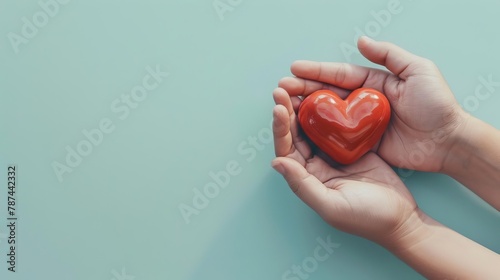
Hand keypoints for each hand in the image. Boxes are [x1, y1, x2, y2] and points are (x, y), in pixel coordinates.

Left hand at [271, 88, 420, 242]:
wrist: (402, 219)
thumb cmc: (367, 218)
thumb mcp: (331, 205)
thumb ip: (303, 184)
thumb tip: (276, 161)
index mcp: (306, 179)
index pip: (287, 150)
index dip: (281, 129)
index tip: (279, 108)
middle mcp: (315, 166)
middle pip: (296, 135)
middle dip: (287, 112)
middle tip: (282, 89)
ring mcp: (334, 155)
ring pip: (314, 127)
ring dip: (305, 108)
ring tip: (298, 87)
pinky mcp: (353, 148)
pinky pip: (337, 126)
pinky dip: (330, 111)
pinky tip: (326, 95)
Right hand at [278, 36, 468, 171]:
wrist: (448, 142)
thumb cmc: (437, 105)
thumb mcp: (418, 70)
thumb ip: (389, 55)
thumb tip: (361, 40)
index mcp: (374, 82)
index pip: (339, 74)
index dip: (316, 71)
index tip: (294, 69)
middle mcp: (362, 101)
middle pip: (327, 93)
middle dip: (303, 89)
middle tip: (280, 89)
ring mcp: (360, 123)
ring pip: (327, 114)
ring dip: (305, 110)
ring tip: (284, 106)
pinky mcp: (362, 144)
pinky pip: (336, 137)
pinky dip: (318, 133)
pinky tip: (302, 129)